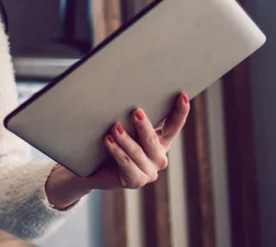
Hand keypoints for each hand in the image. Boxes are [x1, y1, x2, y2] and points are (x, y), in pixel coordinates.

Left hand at [45, 93, 190, 207]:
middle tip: (136, 111)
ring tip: (114, 127)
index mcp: (161, 142)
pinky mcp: (136, 181)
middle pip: (153, 140)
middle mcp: (159, 157)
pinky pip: (126, 164)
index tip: (182, 95)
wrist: (94, 170)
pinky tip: (107, 140)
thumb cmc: (110, 144)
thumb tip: (124, 95)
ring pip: (137, 152)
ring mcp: (149, 171)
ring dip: (125, 139)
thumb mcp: (124, 129)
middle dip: (144, 125)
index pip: (173, 126)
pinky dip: (116, 151)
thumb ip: (130, 119)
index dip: (180, 112)